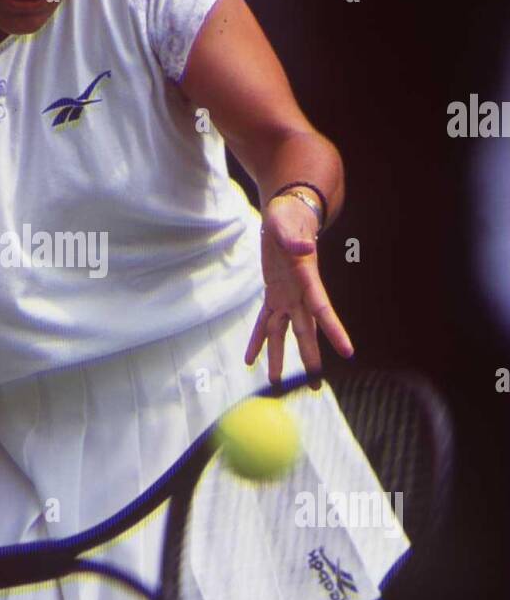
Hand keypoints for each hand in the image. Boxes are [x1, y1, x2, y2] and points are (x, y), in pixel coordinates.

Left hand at [244, 193, 354, 383]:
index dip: (335, 331)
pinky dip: (258, 340)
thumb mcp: (287, 223)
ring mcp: (287, 296)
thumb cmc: (289, 217)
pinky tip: (250, 360)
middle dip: (310, 359)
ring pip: (283, 333)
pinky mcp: (274, 294)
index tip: (348, 352)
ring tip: (275, 382)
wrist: (288, 214)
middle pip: (306, 331)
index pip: (323, 309)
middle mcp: (300, 293)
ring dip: (279, 357)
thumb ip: (293, 236)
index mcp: (308, 278)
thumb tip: (303, 246)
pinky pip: (266, 321)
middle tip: (316, 385)